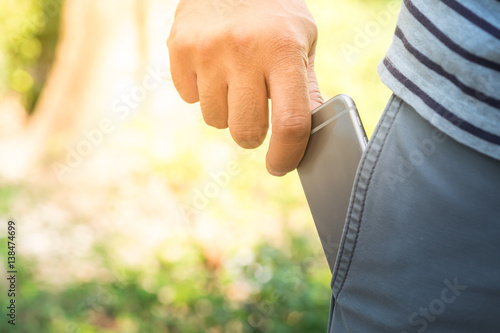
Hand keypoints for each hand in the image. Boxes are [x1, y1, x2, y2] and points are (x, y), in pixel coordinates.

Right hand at [167, 0, 322, 175]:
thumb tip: (307, 133)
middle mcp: (243, 50)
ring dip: (226, 111)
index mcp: (283, 50)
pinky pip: (189, 98)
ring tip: (234, 80)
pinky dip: (202, 92)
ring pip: (214, 120)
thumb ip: (305, 87)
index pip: (289, 123)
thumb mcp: (302, 40)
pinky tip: (212, 66)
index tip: (279, 166)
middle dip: (252, 134)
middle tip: (256, 116)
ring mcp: (207, 50)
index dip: (286, 155)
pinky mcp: (179, 48)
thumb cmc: (273, 13)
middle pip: (245, 131)